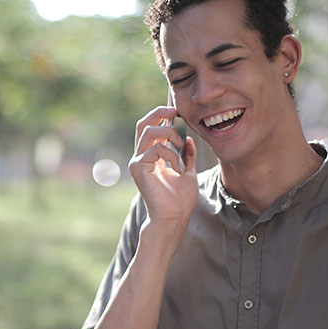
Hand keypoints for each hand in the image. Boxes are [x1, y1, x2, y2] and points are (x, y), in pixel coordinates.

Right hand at [129, 106, 198, 227]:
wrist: (174, 217)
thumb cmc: (180, 200)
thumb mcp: (188, 172)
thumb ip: (187, 156)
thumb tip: (189, 140)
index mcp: (152, 156)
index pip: (152, 128)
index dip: (162, 115)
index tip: (179, 112)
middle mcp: (141, 156)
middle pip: (143, 124)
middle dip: (159, 112)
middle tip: (176, 111)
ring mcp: (138, 162)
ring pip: (149, 131)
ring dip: (169, 134)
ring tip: (181, 146)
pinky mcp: (138, 167)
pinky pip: (156, 149)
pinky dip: (171, 154)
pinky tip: (177, 168)